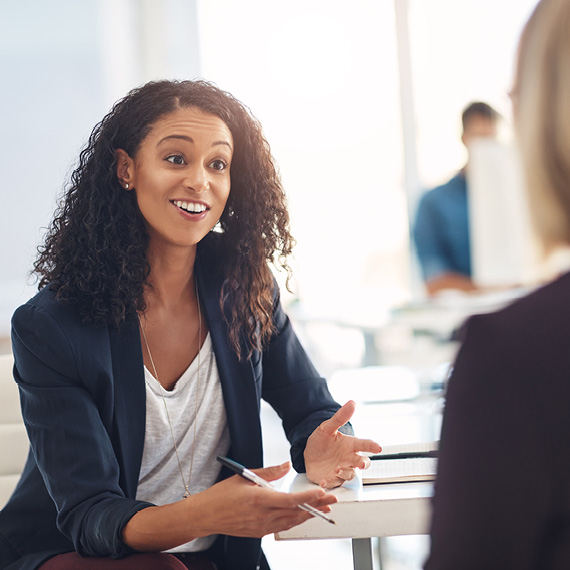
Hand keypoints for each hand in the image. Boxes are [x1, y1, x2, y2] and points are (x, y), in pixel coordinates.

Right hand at [192, 461, 337, 537]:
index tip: (322, 492)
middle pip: (295, 512)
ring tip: (324, 509)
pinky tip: (303, 516)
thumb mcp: (244, 476)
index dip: (308, 497)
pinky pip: (282, 527)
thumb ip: (269, 472)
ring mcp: (260, 527)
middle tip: (332, 500)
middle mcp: (261, 516)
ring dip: (309, 515)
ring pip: (291, 522)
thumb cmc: (222, 495)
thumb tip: (286, 465)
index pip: (290, 499)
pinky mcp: (258, 533)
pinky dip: (294, 521)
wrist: (205, 515)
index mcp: (258, 500)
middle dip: (316, 506)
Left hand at [304, 400, 381, 488]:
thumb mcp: (327, 427)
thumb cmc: (321, 440)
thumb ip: (340, 417)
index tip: (378, 448)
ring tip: (336, 469)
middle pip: (362, 463)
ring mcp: (342, 470)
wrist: (308, 454)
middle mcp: (349, 458)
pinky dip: (330, 483)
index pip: (365, 444)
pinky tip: (324, 480)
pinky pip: (334, 483)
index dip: (372, 446)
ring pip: (350, 474)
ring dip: (345, 472)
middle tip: (361, 463)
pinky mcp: (332, 480)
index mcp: (350, 445)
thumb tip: (352, 403)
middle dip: (363, 463)